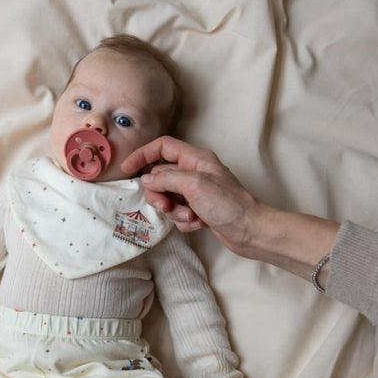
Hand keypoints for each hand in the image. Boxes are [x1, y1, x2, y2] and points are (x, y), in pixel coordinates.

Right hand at [123, 137, 259, 255]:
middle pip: (161, 177)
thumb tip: (147, 179)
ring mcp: (197, 192)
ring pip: (168, 198)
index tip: (127, 168)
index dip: (143, 154)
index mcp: (196, 159)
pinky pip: (179, 214)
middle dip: (160, 194)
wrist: (250, 231)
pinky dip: (185, 221)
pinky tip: (199, 223)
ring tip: (190, 216)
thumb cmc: (229, 204)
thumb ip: (167, 179)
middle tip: (166, 206)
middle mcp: (195, 173)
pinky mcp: (199, 210)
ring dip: (174, 211)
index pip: (163, 147)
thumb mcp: (194, 185)